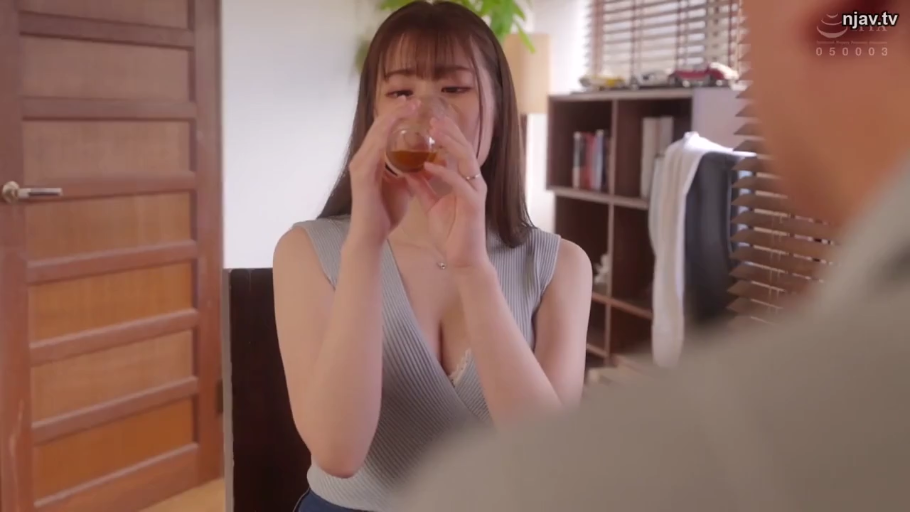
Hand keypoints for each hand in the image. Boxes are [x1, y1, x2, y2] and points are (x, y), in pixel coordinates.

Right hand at [347, 97, 418, 246]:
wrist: (372, 234)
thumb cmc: (385, 213)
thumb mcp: (404, 187)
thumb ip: (412, 172)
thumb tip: (428, 162)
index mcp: (373, 160)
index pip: (384, 132)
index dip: (398, 116)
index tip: (414, 105)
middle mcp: (363, 158)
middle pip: (379, 127)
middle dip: (396, 112)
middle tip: (414, 99)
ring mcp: (360, 165)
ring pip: (376, 134)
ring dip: (392, 119)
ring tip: (408, 106)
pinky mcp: (362, 175)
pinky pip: (374, 150)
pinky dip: (385, 137)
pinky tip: (396, 127)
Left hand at [405, 116, 488, 269]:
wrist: (463, 259)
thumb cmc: (451, 234)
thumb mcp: (432, 205)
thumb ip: (423, 187)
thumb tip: (409, 170)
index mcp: (465, 181)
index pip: (457, 151)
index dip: (446, 135)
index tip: (429, 121)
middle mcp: (474, 183)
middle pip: (465, 149)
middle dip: (450, 132)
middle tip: (432, 117)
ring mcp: (476, 193)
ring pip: (466, 160)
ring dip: (450, 144)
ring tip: (434, 131)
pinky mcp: (474, 205)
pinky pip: (459, 184)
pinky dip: (444, 173)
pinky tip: (428, 165)